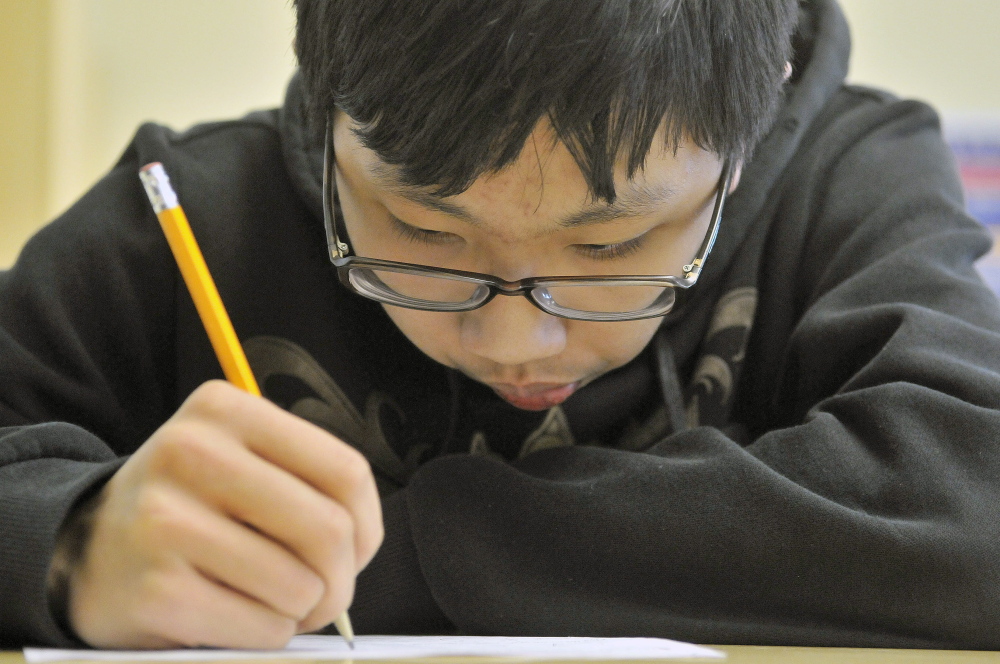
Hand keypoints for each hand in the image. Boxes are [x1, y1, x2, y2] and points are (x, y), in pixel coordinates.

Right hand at [65, 380, 382, 648]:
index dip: (368, 525)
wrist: (88, 549)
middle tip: (324, 595)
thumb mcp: (242, 461)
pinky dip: (267, 635)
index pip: (347, 471)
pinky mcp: (156, 588)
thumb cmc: (192, 507)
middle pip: (329, 531)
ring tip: (272, 602)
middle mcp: (193, 452)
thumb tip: (362, 544)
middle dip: (342, 579)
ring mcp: (167, 521)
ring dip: (302, 611)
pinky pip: (261, 628)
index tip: (355, 549)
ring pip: (300, 586)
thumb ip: (307, 482)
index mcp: (226, 410)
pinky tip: (237, 616)